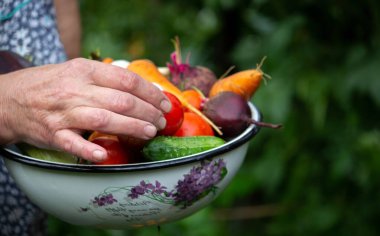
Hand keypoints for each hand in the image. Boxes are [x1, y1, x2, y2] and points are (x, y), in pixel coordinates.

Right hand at [0, 58, 170, 161]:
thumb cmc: (51, 84)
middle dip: (148, 111)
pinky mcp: (52, 134)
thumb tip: (142, 88)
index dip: (150, 92)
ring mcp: (63, 113)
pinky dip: (89, 149)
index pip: (126, 79)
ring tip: (150, 132)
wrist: (9, 98)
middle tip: (161, 121)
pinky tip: (105, 154)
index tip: (164, 102)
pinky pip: (73, 143)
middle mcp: (75, 90)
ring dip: (131, 127)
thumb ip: (105, 77)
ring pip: (103, 119)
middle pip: (121, 101)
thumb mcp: (76, 70)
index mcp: (84, 71)